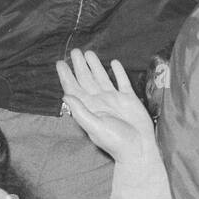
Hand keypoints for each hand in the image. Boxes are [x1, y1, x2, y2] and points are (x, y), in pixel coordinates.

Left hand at [56, 49, 156, 164]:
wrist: (138, 147)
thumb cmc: (115, 141)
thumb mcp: (95, 126)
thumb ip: (81, 111)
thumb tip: (65, 95)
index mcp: (89, 107)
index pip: (74, 88)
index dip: (66, 76)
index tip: (60, 63)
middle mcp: (100, 101)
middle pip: (86, 79)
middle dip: (80, 66)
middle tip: (75, 52)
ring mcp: (114, 99)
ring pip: (102, 78)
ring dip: (95, 66)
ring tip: (89, 53)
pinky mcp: (129, 98)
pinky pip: (122, 81)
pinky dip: (118, 72)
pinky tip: (114, 63)